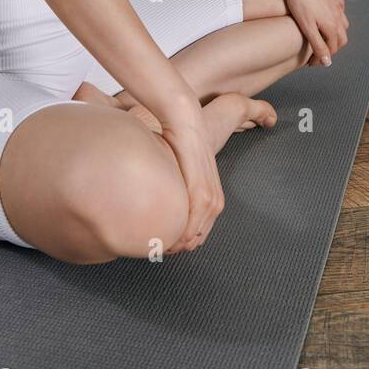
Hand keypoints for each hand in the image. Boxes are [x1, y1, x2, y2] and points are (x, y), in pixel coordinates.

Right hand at [158, 105, 223, 253]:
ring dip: (173, 244)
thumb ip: (175, 191)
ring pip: (192, 238)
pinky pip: (190, 226)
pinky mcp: (201, 193)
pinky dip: (177, 235)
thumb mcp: (179, 174)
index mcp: (212, 199)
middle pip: (195, 240)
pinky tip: (161, 235)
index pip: (198, 235)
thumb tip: (155, 202)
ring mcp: (209, 199)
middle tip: (153, 245)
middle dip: (175, 246)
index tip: (159, 241)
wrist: (185, 122)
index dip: (179, 242)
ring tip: (153, 243)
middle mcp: (215, 202)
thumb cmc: (178, 145)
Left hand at [281, 0, 347, 65]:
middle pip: (341, 38)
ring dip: (336, 33)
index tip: (311, 63)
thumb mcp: (306, 27)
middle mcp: (338, 15)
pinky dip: (337, 16)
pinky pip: (340, 7)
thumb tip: (327, 62)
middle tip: (319, 52)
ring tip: (324, 37)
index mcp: (332, 25)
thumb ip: (318, 45)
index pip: (332, 48)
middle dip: (332, 48)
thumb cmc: (298, 2)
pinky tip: (329, 15)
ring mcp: (336, 3)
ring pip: (343, 23)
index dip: (322, 58)